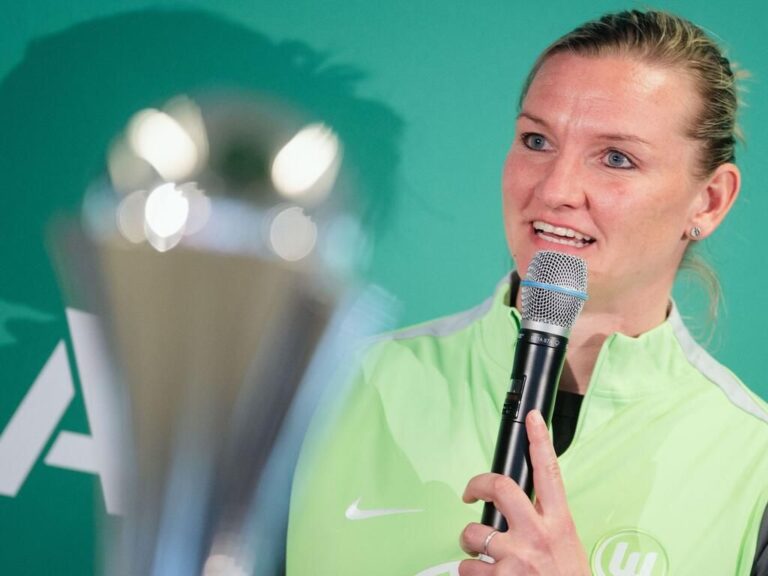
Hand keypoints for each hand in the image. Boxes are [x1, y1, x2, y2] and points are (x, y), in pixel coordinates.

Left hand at [458, 410, 589, 574]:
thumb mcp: (566, 548)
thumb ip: (544, 526)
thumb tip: (517, 511)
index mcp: (559, 524)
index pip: (550, 473)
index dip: (540, 440)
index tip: (532, 418)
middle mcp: (537, 535)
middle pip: (499, 487)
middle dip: (477, 484)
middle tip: (469, 494)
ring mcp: (516, 558)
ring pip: (473, 535)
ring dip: (471, 548)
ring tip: (485, 559)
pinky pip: (467, 570)